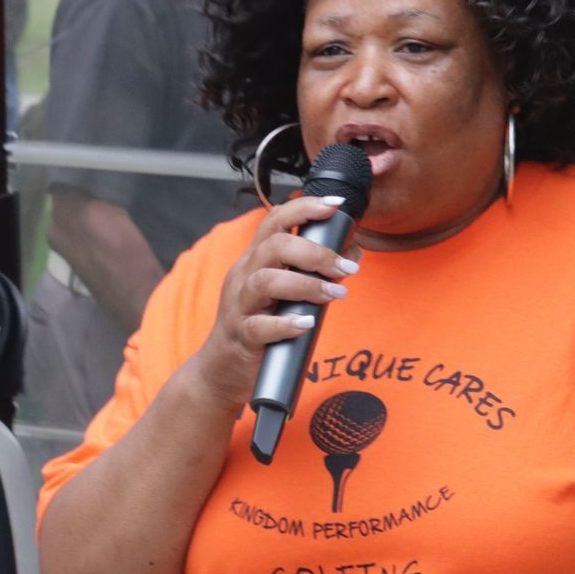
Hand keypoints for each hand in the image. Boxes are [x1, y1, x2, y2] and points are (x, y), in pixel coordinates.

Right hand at [188, 195, 355, 411]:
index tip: (334, 205)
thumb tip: (351, 252)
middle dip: (315, 252)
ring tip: (336, 294)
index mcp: (255, 260)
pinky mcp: (242, 336)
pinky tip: (306, 324)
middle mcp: (244, 276)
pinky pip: (259, 326)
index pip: (274, 221)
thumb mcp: (285, 293)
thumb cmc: (261, 325)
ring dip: (306, 285)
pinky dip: (285, 324)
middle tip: (346, 267)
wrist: (223, 368)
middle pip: (274, 247)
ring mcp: (240, 306)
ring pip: (265, 281)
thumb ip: (313, 272)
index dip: (304, 208)